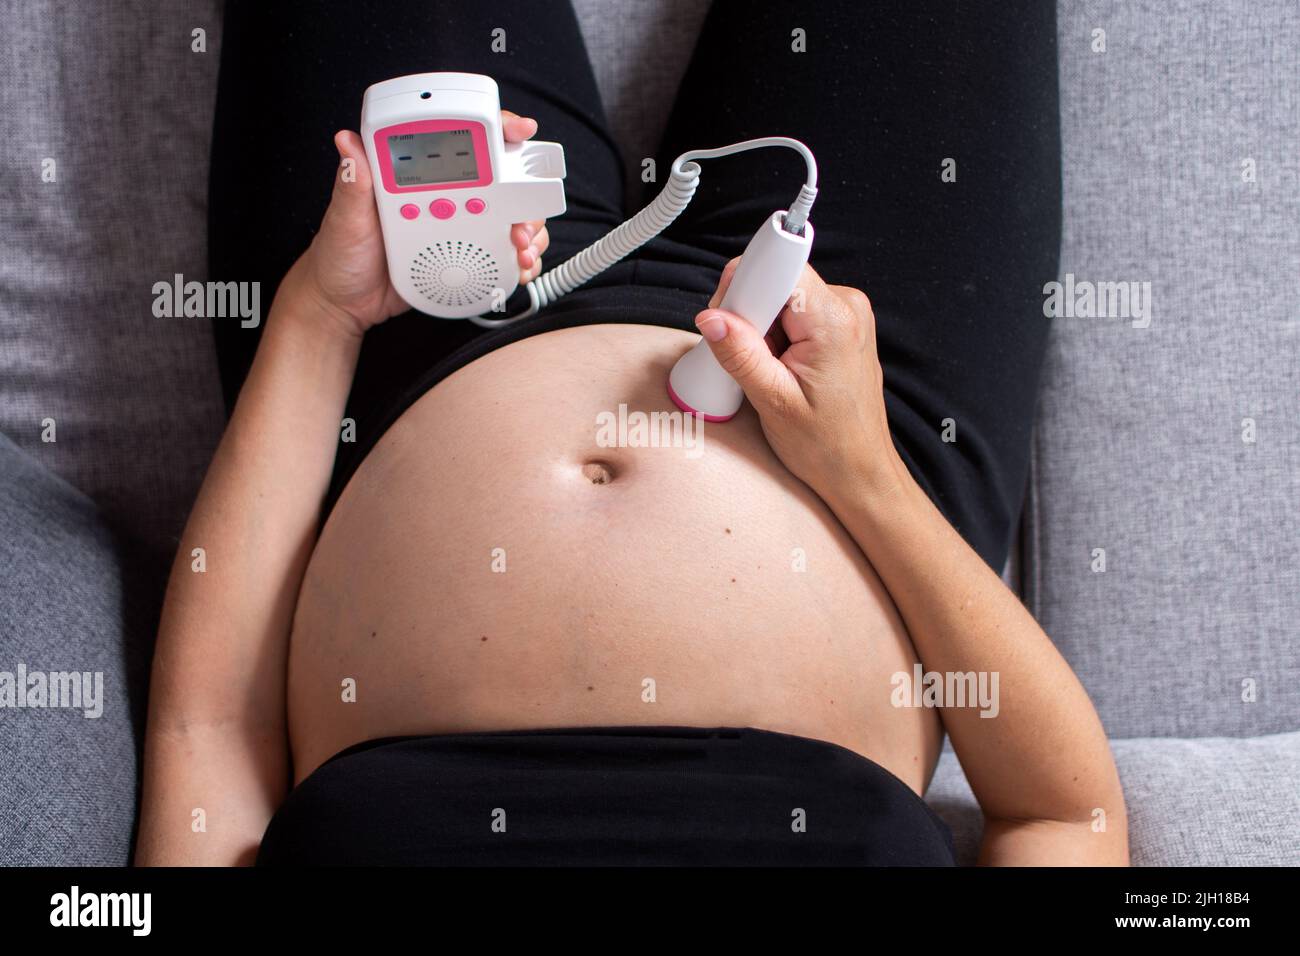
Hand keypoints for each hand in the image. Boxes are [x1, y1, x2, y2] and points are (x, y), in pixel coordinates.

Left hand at [291, 111, 552, 337]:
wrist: (344, 303)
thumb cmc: (340, 255)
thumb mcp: (344, 217)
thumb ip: (353, 184)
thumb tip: (349, 143)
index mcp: (418, 177)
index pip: (461, 142)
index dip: (496, 130)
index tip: (518, 133)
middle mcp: (444, 198)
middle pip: (502, 182)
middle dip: (526, 194)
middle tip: (522, 220)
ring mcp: (457, 229)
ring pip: (509, 219)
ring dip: (527, 231)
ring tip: (521, 249)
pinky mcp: (463, 260)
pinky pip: (500, 255)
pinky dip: (518, 260)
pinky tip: (519, 268)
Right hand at [692, 262, 903, 500]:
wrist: (860, 471)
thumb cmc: (826, 446)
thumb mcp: (774, 402)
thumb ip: (740, 354)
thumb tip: (711, 318)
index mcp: (833, 321)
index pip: (778, 268)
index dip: (745, 288)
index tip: (731, 319)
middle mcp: (846, 307)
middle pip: (776, 282)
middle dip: (751, 315)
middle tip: (753, 362)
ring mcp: (845, 314)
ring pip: (781, 298)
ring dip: (763, 330)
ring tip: (772, 372)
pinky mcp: (839, 325)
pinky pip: (794, 312)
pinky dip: (777, 336)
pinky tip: (781, 368)